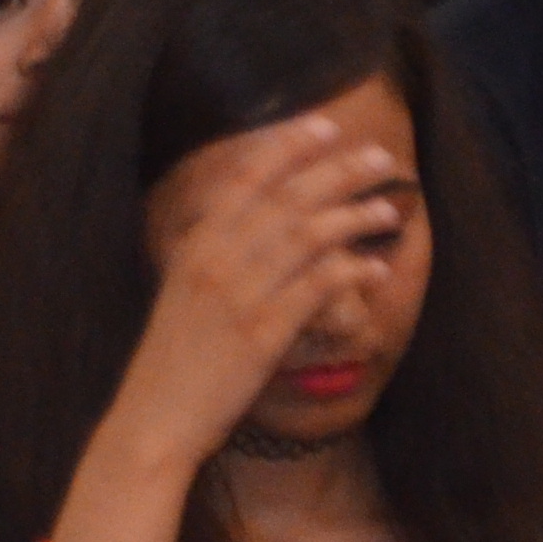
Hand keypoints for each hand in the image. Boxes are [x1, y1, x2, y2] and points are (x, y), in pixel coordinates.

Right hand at [103, 116, 403, 477]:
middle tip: (377, 156)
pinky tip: (376, 266)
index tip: (324, 126)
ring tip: (388, 207)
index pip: (246, 179)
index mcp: (194, 243)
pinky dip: (349, 272)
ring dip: (353, 216)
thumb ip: (215, 255)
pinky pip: (314, 290)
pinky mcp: (262, 334)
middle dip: (336, 171)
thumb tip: (257, 225)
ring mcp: (238, 295)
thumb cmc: (173, 358)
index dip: (287, 147)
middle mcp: (214, 259)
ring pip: (306, 238)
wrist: (154, 415)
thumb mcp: (183, 291)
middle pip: (285, 200)